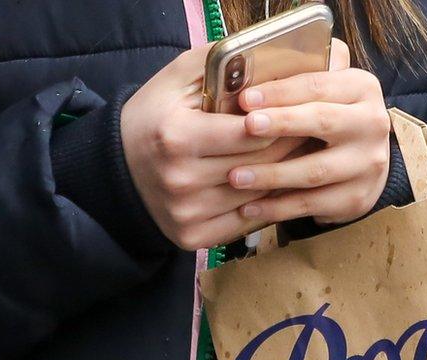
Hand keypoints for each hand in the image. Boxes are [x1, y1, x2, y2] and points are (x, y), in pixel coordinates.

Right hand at [121, 46, 302, 249]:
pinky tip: (274, 187)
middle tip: (310, 132)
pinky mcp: (192, 237)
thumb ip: (218, 62)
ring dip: (283, 178)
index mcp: (177, 136)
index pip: (252, 133)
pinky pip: (245, 222)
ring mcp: (186, 213)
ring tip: (300, 158)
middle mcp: (181, 179)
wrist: (115, 168)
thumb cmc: (154, 117)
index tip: (301, 111)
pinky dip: (264, 205)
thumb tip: (266, 55)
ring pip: (259, 196)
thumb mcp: (176, 78)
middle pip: (260, 164)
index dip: (281, 120)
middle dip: (291, 146)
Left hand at [228, 58, 390, 224]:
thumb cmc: (328, 119)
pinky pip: (312, 204)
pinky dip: (278, 207)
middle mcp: (371, 124)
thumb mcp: (325, 92)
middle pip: (322, 121)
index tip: (246, 99)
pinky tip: (248, 207)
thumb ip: (298, 76)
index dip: (280, 92)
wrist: (366, 163)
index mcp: (361, 88)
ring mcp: (367, 164)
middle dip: (282, 124)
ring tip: (235, 177)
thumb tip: (245, 71)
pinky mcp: (357, 197)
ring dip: (272, 174)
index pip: (317, 85)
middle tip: (247, 128)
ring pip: (315, 170)